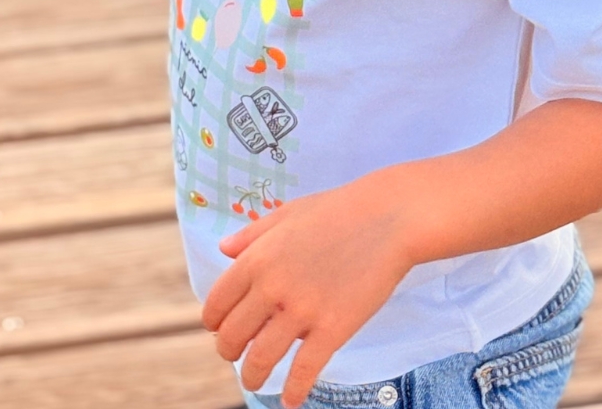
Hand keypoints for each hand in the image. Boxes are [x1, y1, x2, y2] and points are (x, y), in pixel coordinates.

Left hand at [203, 173, 415, 407]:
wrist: (387, 217)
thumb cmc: (337, 211)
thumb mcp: (287, 214)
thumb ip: (252, 235)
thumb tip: (224, 250)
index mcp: (257, 258)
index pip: (217, 303)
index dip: (215, 321)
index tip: (220, 328)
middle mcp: (273, 287)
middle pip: (232, 336)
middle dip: (229, 351)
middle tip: (236, 355)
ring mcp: (302, 310)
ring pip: (260, 359)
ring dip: (252, 377)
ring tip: (254, 381)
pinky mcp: (332, 329)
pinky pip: (303, 371)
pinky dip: (293, 391)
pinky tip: (291, 400)